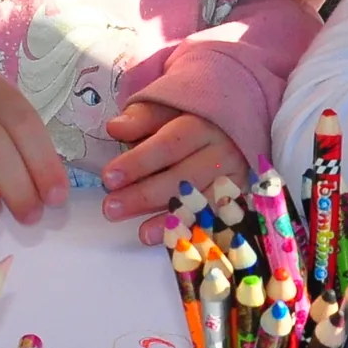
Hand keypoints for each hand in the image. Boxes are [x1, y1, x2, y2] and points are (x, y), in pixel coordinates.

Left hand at [98, 99, 247, 243]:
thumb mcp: (166, 106)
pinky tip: (172, 241)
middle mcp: (221, 152)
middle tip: (111, 209)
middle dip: (145, 195)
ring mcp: (233, 176)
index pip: (167, 145)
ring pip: (201, 202)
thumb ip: (141, 117)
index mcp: (201, 124)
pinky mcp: (238, 197)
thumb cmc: (190, 115)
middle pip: (182, 177)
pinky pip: (216, 218)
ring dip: (170, 219)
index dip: (138, 163)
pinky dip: (193, 230)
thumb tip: (115, 128)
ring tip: (142, 234)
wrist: (237, 120)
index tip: (109, 178)